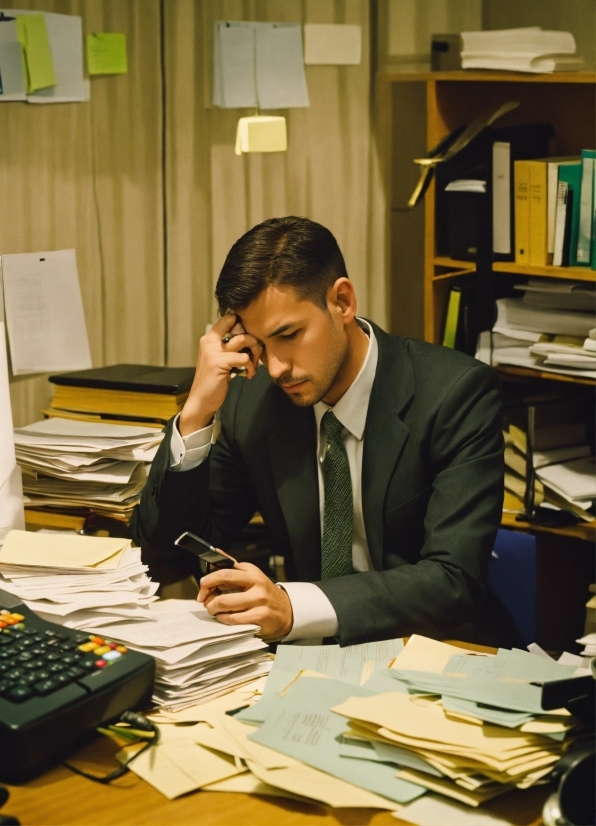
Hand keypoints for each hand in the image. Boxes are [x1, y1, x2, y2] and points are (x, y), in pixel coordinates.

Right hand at [179, 313, 261, 433]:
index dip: (243, 325)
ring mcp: (213, 352)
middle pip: (239, 327)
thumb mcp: (220, 360)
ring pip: (243, 339)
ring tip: (253, 365)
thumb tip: (250, 338)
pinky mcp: (219, 363)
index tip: (249, 340)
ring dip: (254, 351)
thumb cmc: (214, 381)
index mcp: (209, 339)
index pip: (228, 319)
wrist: (201, 401)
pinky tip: (249, 375)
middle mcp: (209, 341)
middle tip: (255, 354)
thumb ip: (229, 348)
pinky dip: (250, 366)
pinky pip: (244, 357)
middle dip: (253, 339)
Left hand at [198, 562, 293, 640]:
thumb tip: (216, 551)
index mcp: (252, 572)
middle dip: (209, 600)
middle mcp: (257, 585)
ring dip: (215, 610)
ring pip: (226, 608)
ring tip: (214, 610)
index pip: (225, 573)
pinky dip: (223, 619)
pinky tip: (224, 617)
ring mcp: (259, 602)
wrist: (285, 609)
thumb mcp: (251, 575)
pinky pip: (233, 620)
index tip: (203, 585)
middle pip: (223, 595)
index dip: (209, 580)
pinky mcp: (260, 617)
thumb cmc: (263, 592)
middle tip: (206, 602)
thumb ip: (232, 567)